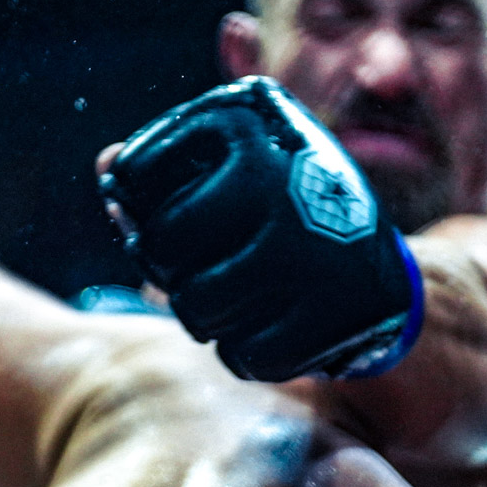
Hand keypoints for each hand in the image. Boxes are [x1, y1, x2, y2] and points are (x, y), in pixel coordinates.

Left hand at [97, 76, 422, 380]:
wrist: (380, 272)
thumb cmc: (279, 215)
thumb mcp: (232, 172)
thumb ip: (166, 167)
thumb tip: (106, 166)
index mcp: (251, 129)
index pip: (135, 176)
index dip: (133, 211)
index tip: (163, 221)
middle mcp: (282, 182)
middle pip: (160, 248)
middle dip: (167, 272)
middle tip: (193, 272)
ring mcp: (310, 251)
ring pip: (196, 310)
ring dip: (204, 318)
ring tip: (231, 300)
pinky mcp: (335, 313)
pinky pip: (244, 357)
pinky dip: (244, 354)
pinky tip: (266, 329)